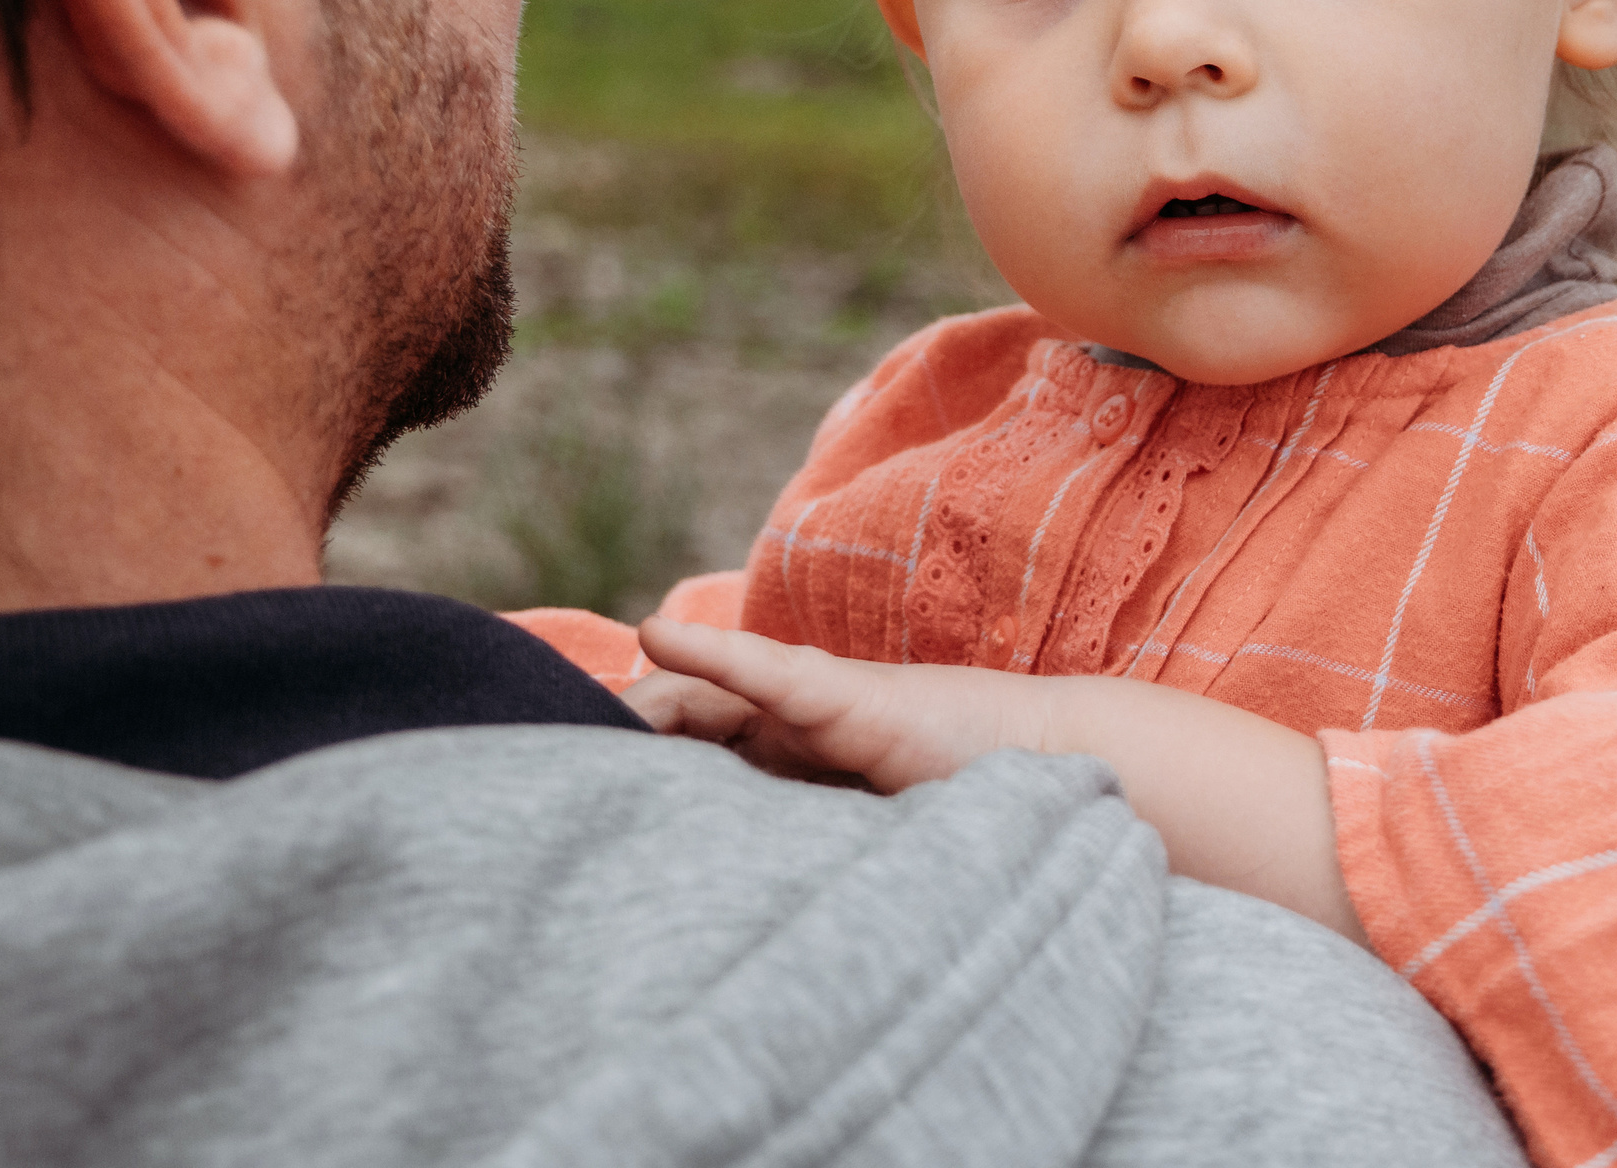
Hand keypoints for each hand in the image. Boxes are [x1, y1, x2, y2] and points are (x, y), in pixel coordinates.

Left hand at [626, 614, 1367, 942]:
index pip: (694, 760)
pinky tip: (660, 639)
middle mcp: (798, 734)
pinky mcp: (859, 699)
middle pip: (684, 726)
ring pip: (710, 699)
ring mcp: (826, 710)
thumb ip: (808, 869)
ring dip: (649, 701)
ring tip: (589, 708)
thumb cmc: (975, 824)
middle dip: (620, 738)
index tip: (563, 798)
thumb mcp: (866, 859)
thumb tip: (748, 978)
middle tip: (553, 757)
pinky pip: (772, 675)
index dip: (630, 770)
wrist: (1063, 785)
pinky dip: (714, 655)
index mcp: (794, 769)